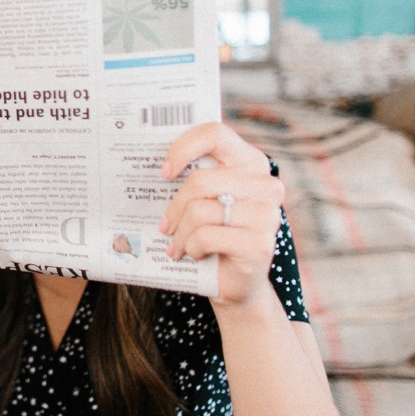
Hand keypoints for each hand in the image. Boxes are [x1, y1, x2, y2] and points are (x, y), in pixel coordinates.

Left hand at [158, 122, 283, 310]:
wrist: (237, 282)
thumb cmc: (214, 234)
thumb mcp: (205, 200)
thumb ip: (193, 178)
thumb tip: (147, 162)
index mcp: (251, 162)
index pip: (215, 133)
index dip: (183, 147)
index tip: (164, 172)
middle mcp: (265, 184)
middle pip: (199, 180)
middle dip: (174, 207)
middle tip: (164, 226)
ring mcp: (266, 214)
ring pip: (199, 211)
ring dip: (180, 233)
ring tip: (177, 244)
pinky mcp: (259, 243)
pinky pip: (206, 236)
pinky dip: (191, 248)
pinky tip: (193, 255)